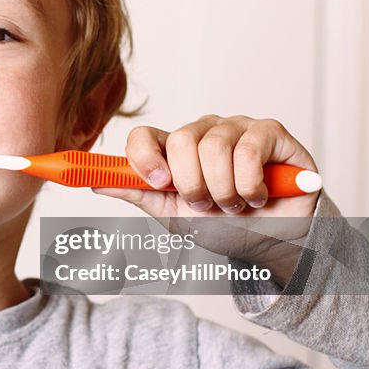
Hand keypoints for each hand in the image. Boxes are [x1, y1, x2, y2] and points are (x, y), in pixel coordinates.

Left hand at [92, 115, 320, 284]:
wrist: (271, 242)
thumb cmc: (223, 226)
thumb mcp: (173, 215)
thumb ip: (138, 194)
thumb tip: (97, 184)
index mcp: (175, 149)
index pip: (144, 135)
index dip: (144, 156)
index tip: (158, 182)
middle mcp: (203, 131)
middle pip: (181, 140)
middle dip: (193, 185)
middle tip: (207, 204)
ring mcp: (237, 127)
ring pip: (215, 147)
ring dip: (224, 190)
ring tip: (234, 204)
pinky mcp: (271, 131)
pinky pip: (250, 149)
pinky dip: (250, 184)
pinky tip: (258, 196)